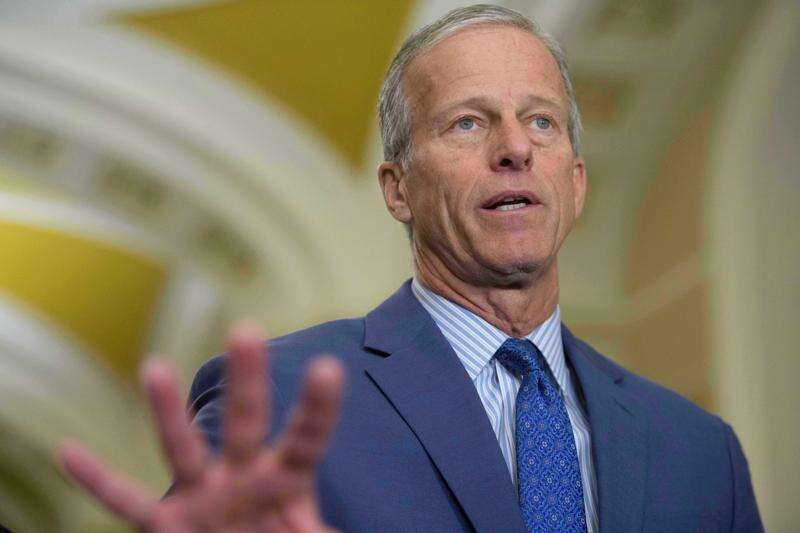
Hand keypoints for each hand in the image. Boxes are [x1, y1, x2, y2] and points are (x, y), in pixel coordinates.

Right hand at [58, 323, 343, 531]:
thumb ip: (328, 531)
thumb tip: (381, 528)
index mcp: (286, 479)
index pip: (306, 437)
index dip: (317, 408)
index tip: (327, 366)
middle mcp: (241, 477)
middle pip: (244, 422)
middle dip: (247, 382)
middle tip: (247, 328)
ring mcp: (201, 497)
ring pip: (181, 449)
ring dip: (167, 413)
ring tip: (153, 366)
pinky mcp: (167, 525)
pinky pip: (126, 503)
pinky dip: (98, 481)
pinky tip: (67, 451)